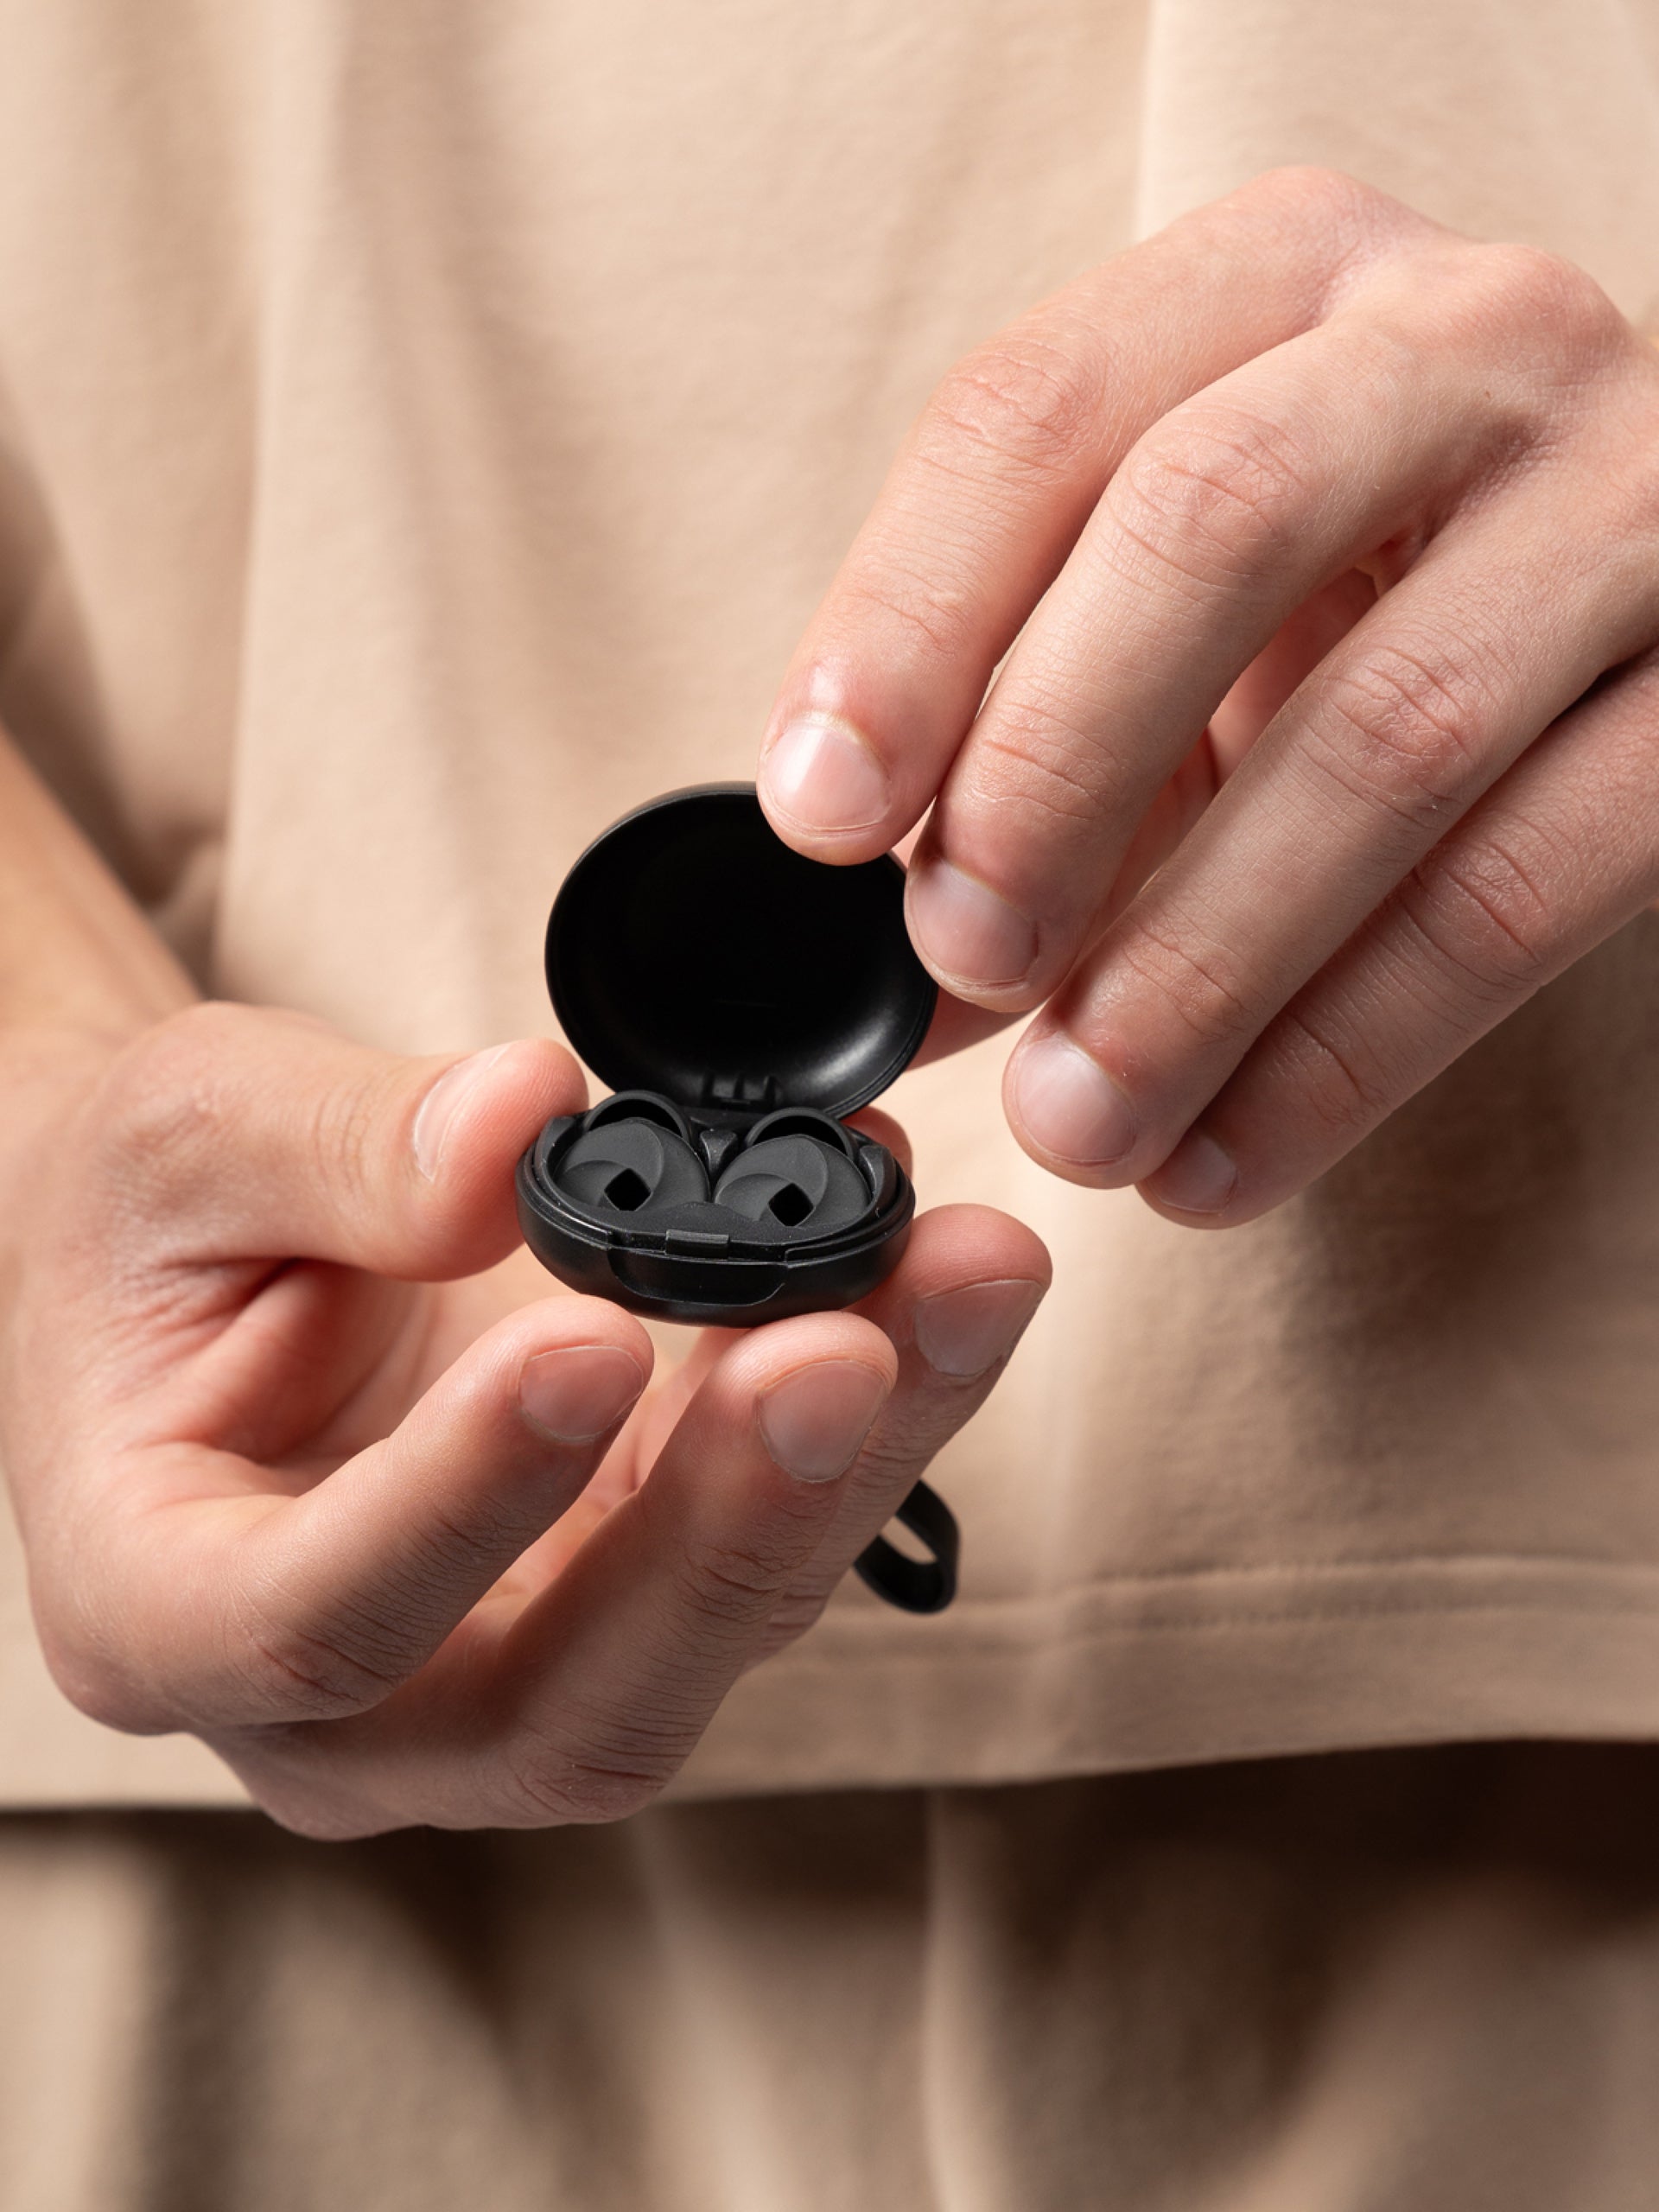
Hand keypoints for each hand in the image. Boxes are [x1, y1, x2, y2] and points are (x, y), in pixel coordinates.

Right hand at [0, 1003, 1046, 1836]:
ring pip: (710, 1636)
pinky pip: (776, 1540)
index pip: (319, 1623)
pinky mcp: (642, 1597)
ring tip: (954, 1281)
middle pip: (566, 1701)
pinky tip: (941, 1277)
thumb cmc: (157, 1224)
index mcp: (169, 1615)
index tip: (587, 1341)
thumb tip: (523, 1123)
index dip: (466, 1501)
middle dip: (725, 1524)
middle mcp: (358, 1711)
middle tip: (843, 1348)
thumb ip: (329, 1146)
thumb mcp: (185, 1141)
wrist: (221, 1254)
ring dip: (851, 1465)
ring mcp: (516, 1676)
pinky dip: (880, 1414)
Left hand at [757, 166, 1658, 1223]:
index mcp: (1271, 278)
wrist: (1645, 576)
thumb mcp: (1180, 607)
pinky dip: (1350, 1054)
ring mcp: (1624, 503)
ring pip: (1387, 734)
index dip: (904, 627)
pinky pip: (1525, 891)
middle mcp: (1459, 341)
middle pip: (1210, 526)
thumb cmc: (1355, 590)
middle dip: (1054, 773)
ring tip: (1082, 1123)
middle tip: (963, 966)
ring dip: (1198, 967)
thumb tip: (893, 969)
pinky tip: (1226, 1159)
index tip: (820, 822)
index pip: (1037, 415)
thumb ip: (1023, 737)